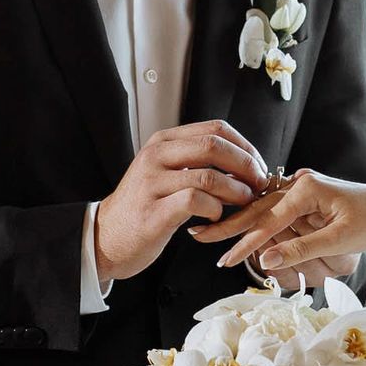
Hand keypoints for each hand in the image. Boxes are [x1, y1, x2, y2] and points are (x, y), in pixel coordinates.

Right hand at [95, 120, 269, 283]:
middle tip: (258, 184)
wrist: (107, 237)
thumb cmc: (145, 207)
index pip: (215, 129)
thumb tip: (245, 162)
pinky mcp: (153, 211)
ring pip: (209, 175)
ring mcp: (152, 183)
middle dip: (246, 165)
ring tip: (243, 202)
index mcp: (163, 141)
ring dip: (236, 191)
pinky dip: (215, 209)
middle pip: (214, 146)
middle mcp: (156, 156)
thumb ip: (197, 161)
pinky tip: (215, 218)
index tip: (258, 166)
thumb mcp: (167, 172)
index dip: (245, 147)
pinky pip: (195, 201)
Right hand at [190, 169, 365, 278]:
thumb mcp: (338, 239)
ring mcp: (302, 189)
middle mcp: (300, 183)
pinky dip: (257, 223)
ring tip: (211, 235)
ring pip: (263, 210)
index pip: (267, 219)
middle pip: (258, 208)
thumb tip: (265, 261)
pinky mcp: (305, 199)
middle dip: (229, 225)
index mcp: (307, 188)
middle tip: (199, 237)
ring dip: (239, 224)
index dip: (244, 241)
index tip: (223, 258)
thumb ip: (300, 249)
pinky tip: (237, 230)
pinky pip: (275, 212)